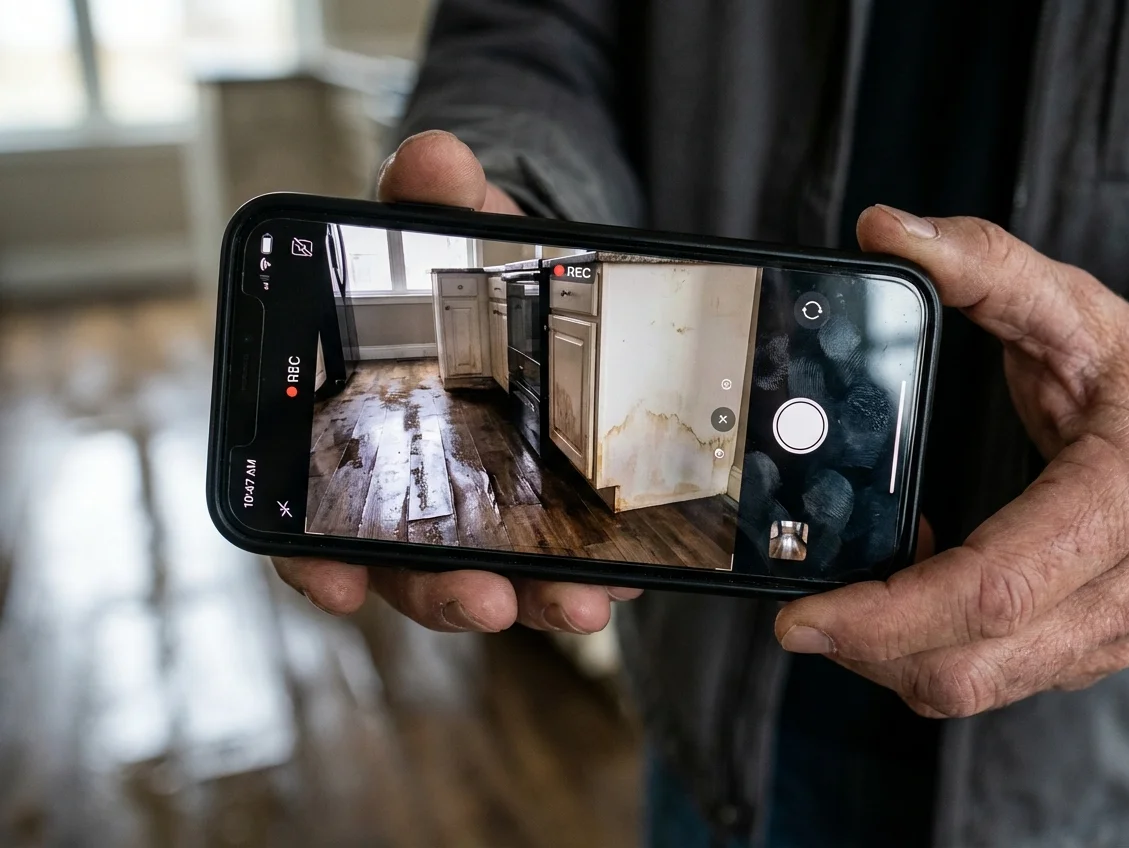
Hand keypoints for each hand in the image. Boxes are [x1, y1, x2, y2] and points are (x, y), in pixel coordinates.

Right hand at [274, 130, 640, 633]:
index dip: (312, 563)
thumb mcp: (457, 227)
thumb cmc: (471, 264)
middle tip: (488, 600)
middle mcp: (413, 493)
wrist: (535, 283)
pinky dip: (589, 572)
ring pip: (492, 581)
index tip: (337, 585)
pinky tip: (628, 572)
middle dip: (448, 593)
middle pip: (410, 571)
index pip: (311, 520)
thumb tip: (433, 157)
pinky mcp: (545, 518)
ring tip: (582, 599)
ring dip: (532, 600)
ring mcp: (481, 516)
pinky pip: (559, 561)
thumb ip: (436, 201)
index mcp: (362, 437)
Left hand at [775, 205, 1128, 717]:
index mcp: (1120, 504)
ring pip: (973, 686)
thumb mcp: (1078, 312)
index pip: (991, 590)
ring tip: (845, 601)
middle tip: (795, 616)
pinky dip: (930, 651)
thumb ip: (986, 267)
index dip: (887, 615)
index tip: (803, 615)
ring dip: (889, 658)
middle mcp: (1122, 590)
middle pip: (968, 664)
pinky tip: (906, 594)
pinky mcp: (1087, 649)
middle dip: (864, 651)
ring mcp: (1108, 633)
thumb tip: (886, 230)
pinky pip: (993, 678)